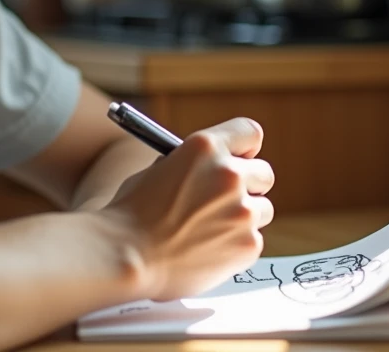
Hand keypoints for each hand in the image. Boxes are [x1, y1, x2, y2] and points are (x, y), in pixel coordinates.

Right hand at [101, 118, 274, 302]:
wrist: (125, 256)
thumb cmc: (130, 214)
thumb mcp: (156, 171)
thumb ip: (189, 167)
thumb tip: (207, 173)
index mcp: (204, 148)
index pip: (249, 132)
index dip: (244, 146)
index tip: (240, 156)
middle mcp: (229, 174)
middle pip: (263, 173)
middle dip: (249, 184)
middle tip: (227, 198)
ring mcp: (242, 211)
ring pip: (263, 209)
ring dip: (243, 216)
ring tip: (211, 230)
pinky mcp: (248, 244)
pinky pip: (253, 239)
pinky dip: (236, 245)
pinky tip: (207, 250)